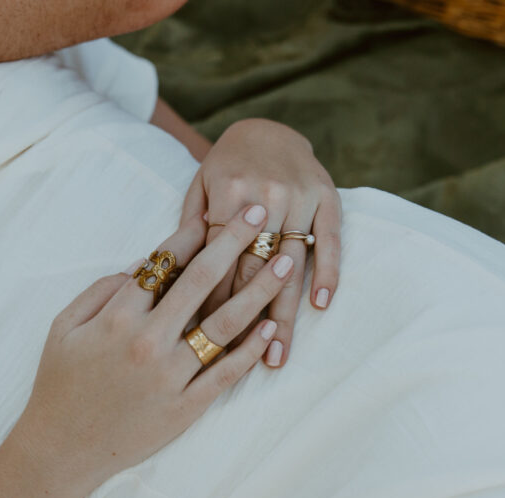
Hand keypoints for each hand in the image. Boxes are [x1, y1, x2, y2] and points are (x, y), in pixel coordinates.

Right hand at [9, 204, 293, 495]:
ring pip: (225, 324)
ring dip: (259, 291)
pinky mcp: (186, 407)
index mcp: (117, 317)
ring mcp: (171, 376)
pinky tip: (272, 327)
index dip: (191, 234)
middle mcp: (149, 341)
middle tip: (260, 213)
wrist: (62, 450)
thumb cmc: (58, 385)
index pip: (163, 263)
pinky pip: (226, 373)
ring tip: (285, 264)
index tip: (214, 212)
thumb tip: (140, 265)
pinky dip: (251, 349)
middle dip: (234, 242)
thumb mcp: (62, 328)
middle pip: (202, 281)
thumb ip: (99, 291)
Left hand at [183, 119, 341, 368]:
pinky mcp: (327, 198)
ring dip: (285, 314)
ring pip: (292, 265)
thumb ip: (191, 228)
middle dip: (247, 321)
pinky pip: (329, 241)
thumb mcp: (199, 188)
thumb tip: (175, 277)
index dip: (211, 302)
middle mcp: (266, 195)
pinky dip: (327, 273)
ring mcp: (300, 198)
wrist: (266, 126)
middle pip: (255, 271)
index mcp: (228, 192)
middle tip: (243, 364)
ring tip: (279, 354)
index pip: (218, 260)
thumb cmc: (225, 165)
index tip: (203, 341)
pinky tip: (320, 306)